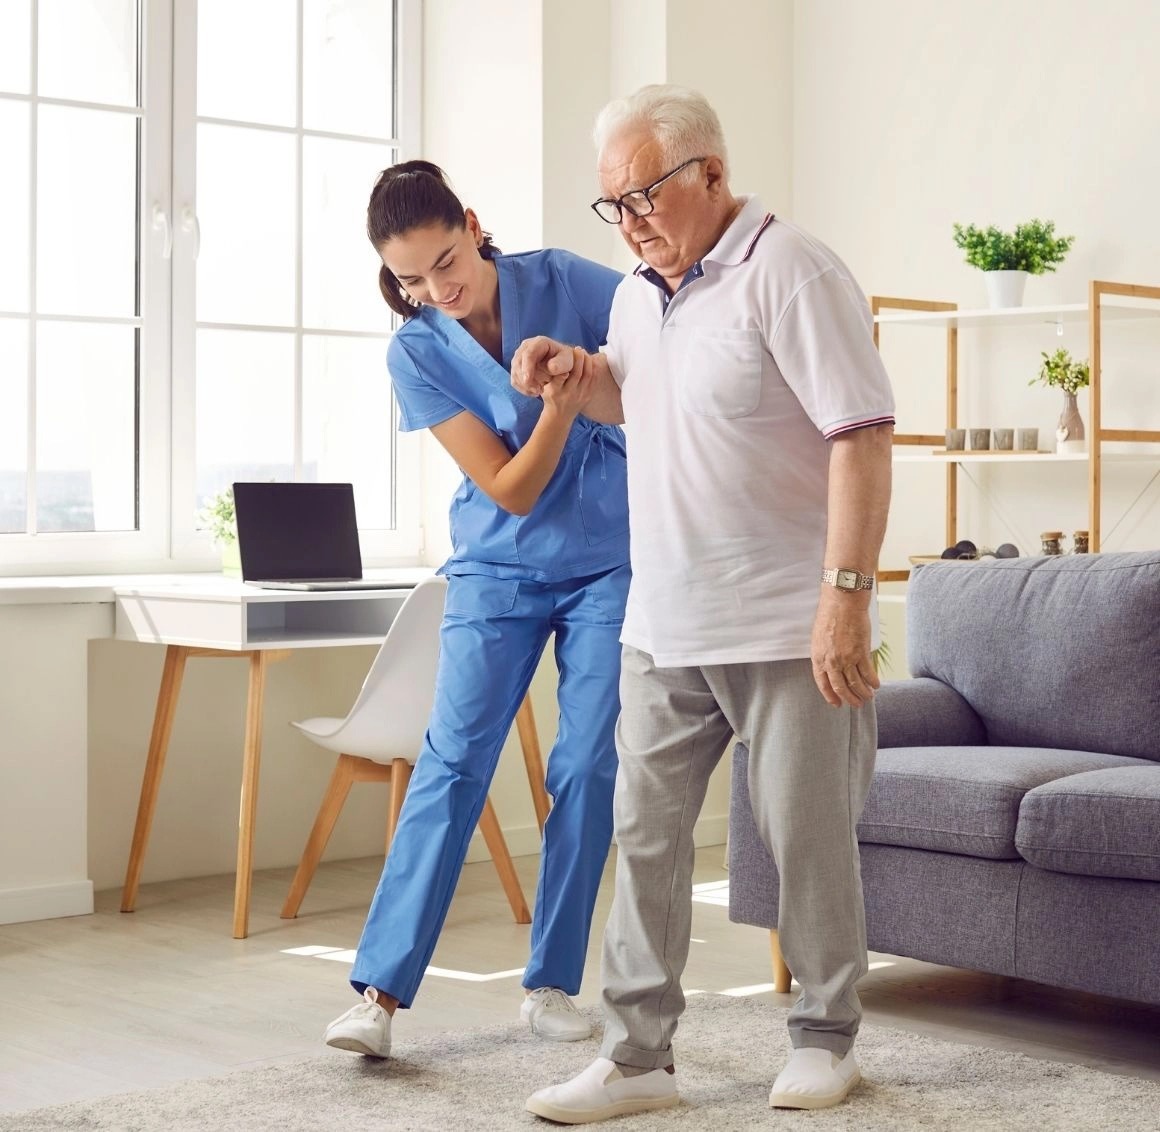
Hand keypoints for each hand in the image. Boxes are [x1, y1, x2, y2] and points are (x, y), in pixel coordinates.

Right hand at [512, 336, 578, 397]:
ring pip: (515, 373)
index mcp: (539, 343)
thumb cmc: (565, 362)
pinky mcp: (517, 368)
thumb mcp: (567, 362)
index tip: (528, 380)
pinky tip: (534, 392)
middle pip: (518, 364)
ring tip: (540, 391)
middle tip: (539, 391)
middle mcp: (527, 347)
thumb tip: (550, 367)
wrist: (561, 366)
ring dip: (525, 385)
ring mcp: (520, 357)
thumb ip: (561, 364)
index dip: (526, 367)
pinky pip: (515, 380)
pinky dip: (523, 388)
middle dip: (526, 379)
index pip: (528, 354)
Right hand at [541, 348, 594, 418]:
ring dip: (586, 362)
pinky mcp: (588, 397)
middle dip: (578, 359)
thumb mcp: (544, 387)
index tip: (567, 353)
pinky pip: (593, 380)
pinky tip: (590, 360)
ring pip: (587, 375)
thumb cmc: (550, 396)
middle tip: (577, 349)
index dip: (565, 364)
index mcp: (555, 391)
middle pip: (576, 373)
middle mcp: (568, 394)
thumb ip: (548, 375)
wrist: (559, 416)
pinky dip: (593, 368)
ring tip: (583, 352)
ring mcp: (580, 396)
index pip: (561, 375)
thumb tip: (552, 360)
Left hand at [810, 589, 879, 707]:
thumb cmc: (829, 615)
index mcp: (818, 657)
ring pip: (856, 683)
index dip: (830, 695)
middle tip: (856, 704)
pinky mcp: (861, 653)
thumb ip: (823, 653)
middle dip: (849, 698)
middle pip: (841, 687)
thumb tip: (829, 665)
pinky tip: (876, 685)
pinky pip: (868, 673)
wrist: (842, 603)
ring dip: (863, 693)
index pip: (822, 683)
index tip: (837, 703)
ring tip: (868, 697)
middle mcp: (831, 661)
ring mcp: (847, 658)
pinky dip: (873, 681)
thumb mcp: (818, 637)